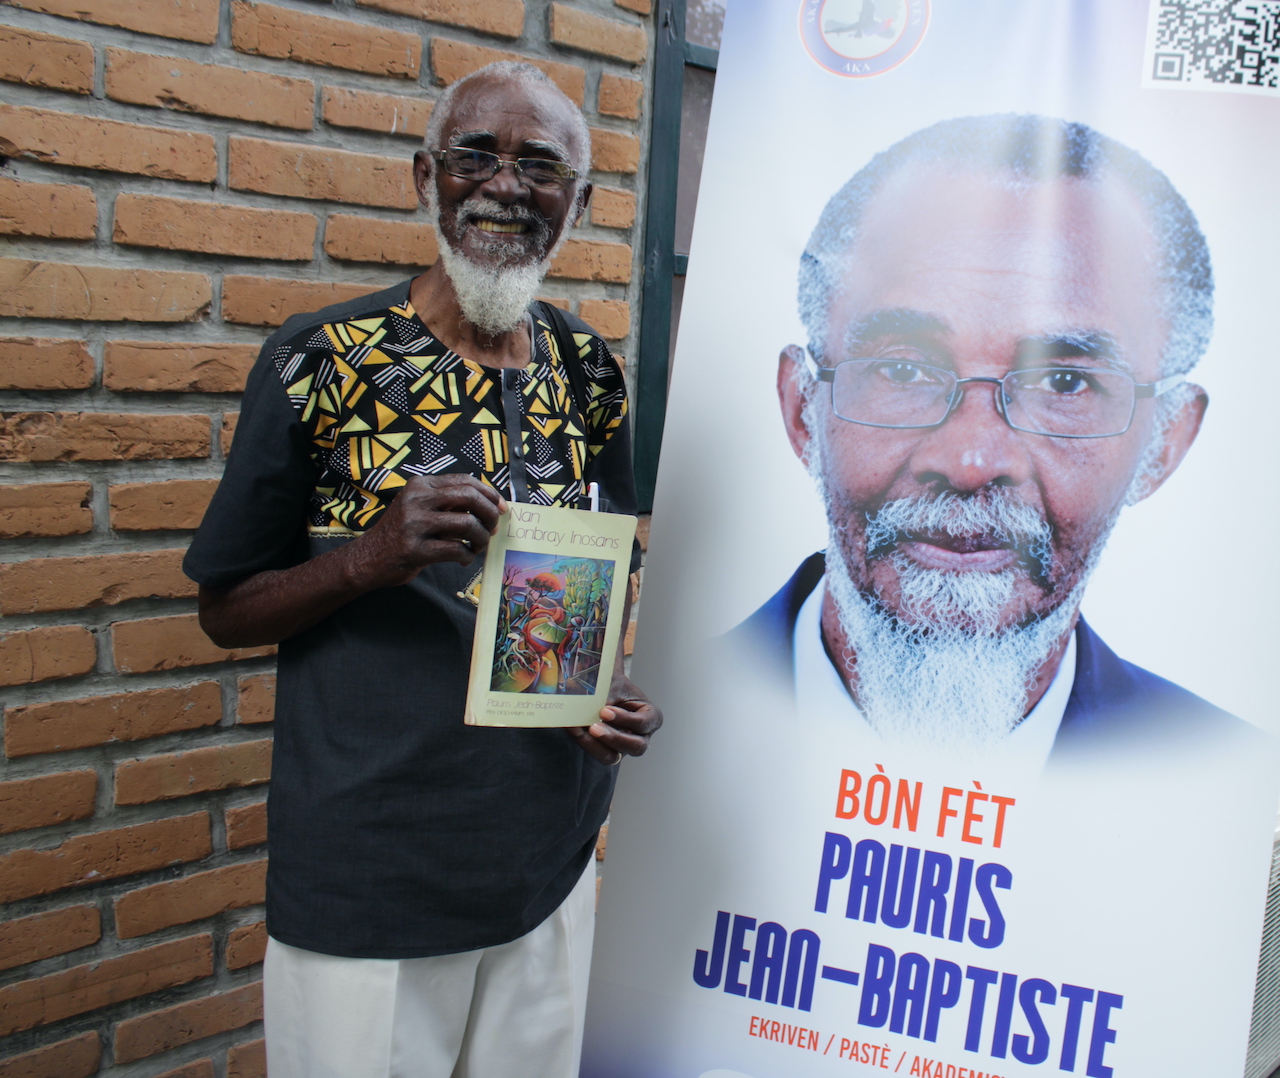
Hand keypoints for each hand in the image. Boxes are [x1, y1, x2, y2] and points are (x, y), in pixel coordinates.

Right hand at [347, 474, 505, 588]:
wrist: (369, 558)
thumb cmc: (402, 533)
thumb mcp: (420, 507)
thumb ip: (448, 502)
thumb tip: (490, 505)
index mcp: (420, 485)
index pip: (465, 481)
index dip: (489, 494)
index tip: (501, 508)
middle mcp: (416, 500)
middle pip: (469, 497)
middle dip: (490, 514)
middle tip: (493, 528)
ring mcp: (414, 524)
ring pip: (467, 524)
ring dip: (480, 538)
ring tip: (477, 546)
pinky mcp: (415, 549)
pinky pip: (456, 550)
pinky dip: (467, 556)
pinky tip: (463, 559)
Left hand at [567, 673, 662, 765]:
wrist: (600, 687)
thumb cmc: (613, 683)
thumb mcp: (613, 683)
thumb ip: (607, 694)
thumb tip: (592, 705)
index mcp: (651, 716)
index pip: (643, 723)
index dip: (625, 719)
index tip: (605, 710)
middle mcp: (641, 735)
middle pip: (636, 747)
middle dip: (614, 738)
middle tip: (594, 727)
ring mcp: (624, 746)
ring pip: (614, 757)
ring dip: (597, 745)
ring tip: (581, 730)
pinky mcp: (607, 750)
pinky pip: (598, 754)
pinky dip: (586, 743)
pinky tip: (574, 729)